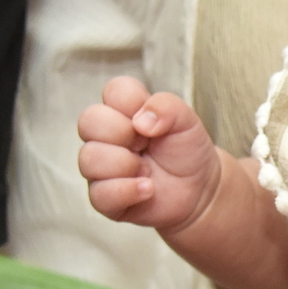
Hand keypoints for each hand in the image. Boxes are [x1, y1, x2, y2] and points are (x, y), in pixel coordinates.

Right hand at [77, 76, 223, 231]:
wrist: (198, 190)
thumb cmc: (185, 151)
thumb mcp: (186, 121)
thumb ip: (166, 106)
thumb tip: (140, 121)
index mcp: (122, 111)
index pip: (112, 90)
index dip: (134, 103)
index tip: (153, 122)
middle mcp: (104, 137)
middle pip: (89, 121)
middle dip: (123, 132)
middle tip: (146, 144)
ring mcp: (100, 168)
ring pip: (89, 158)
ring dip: (126, 164)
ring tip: (148, 171)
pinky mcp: (104, 198)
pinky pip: (99, 193)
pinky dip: (128, 190)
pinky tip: (148, 189)